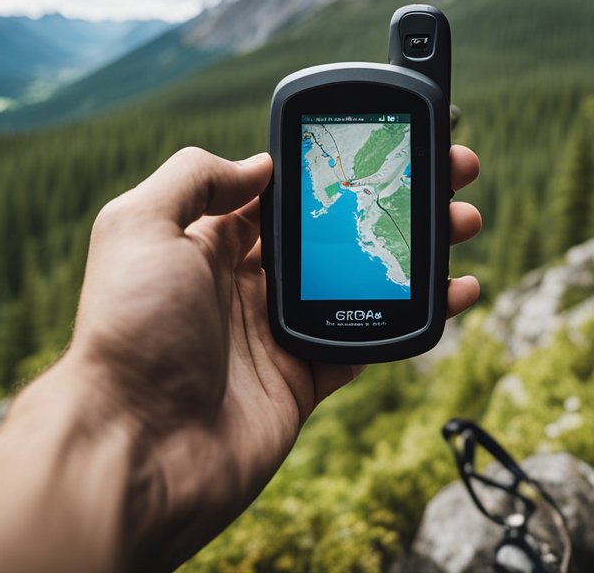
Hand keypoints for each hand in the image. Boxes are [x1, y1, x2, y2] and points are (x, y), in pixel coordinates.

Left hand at [69, 145, 481, 568]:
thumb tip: (260, 164)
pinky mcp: (303, 382)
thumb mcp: (137, 226)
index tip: (387, 144)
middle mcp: (244, 284)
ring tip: (463, 224)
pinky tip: (454, 293)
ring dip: (415, 252)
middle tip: (448, 177)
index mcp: (206, 243)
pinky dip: (416, 319)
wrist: (137, 450)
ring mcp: (277, 334)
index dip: (338, 167)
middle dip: (392, 201)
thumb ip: (194, 178)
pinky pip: (370, 343)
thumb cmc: (130, 332)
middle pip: (335, 232)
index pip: (283, 192)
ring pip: (362, 282)